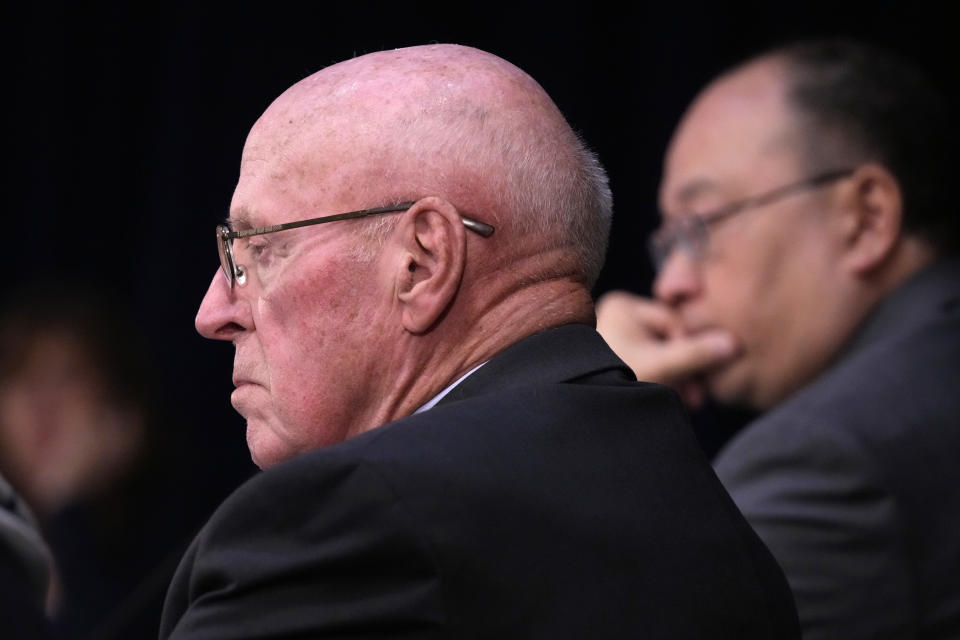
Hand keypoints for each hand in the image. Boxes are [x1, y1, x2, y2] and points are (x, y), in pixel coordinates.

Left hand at [595, 291, 737, 406]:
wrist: (581, 411)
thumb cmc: (612, 381)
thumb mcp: (659, 366)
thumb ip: (696, 354)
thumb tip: (733, 344)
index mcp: (624, 306)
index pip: (674, 322)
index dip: (690, 349)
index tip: (702, 379)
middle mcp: (618, 316)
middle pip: (668, 338)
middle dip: (685, 367)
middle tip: (697, 398)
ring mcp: (615, 337)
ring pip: (661, 354)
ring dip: (676, 376)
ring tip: (686, 403)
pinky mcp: (615, 359)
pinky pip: (649, 365)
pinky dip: (662, 380)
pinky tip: (671, 399)